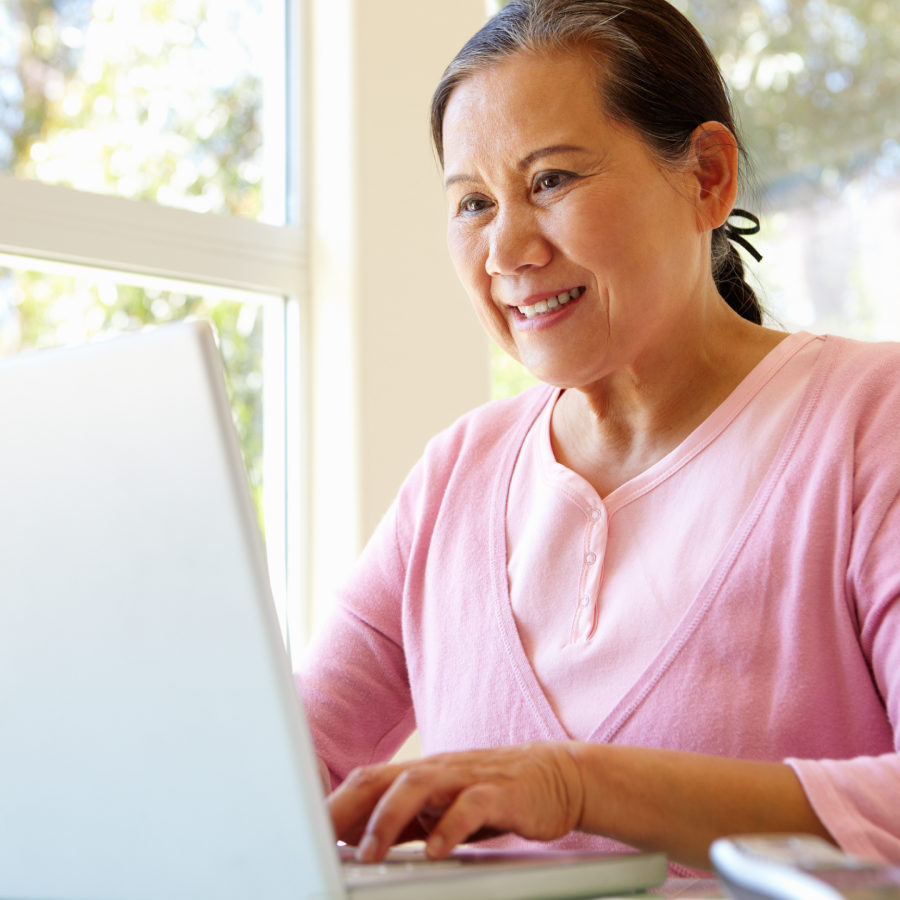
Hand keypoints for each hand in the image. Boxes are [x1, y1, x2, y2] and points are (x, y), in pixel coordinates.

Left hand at [327, 742, 584, 861]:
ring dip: (388, 817)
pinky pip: (472, 804)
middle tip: (319, 841)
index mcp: (421, 774)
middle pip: (381, 777)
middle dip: (346, 807)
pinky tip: (438, 850)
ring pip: (419, 784)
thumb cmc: (494, 794)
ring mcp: (468, 777)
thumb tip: (355, 841)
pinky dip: (450, 825)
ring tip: (370, 852)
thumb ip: (404, 822)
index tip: (304, 834)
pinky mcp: (502, 791)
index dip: (332, 804)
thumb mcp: (442, 809)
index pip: (366, 782)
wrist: (558, 776)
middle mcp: (438, 770)